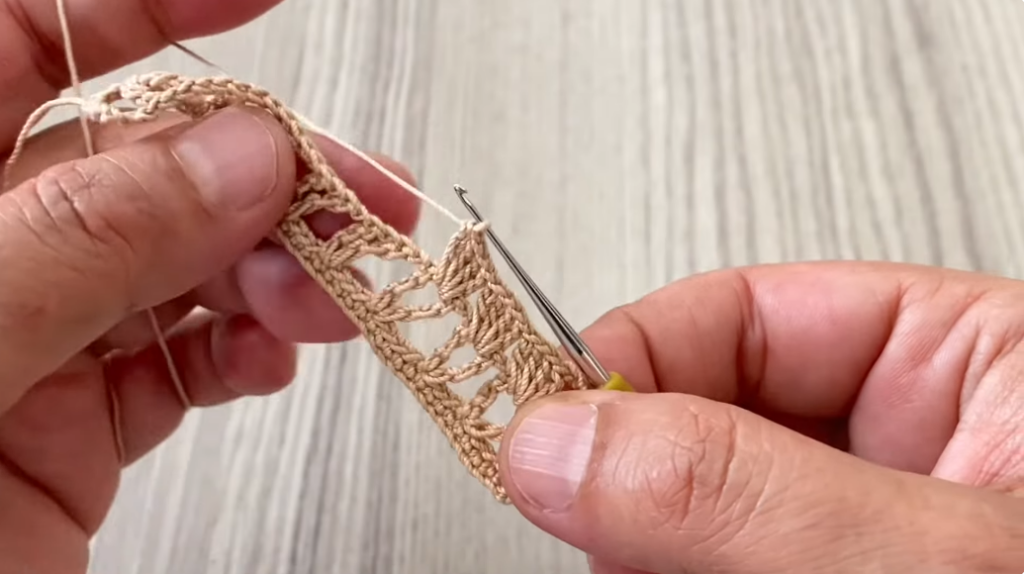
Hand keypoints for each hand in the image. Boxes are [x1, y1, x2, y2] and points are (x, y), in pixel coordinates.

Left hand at [0, 0, 418, 570]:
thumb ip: (79, 244)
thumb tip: (230, 160)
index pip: (21, 33)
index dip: (144, 2)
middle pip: (142, 157)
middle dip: (260, 170)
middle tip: (348, 199)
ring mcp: (25, 333)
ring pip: (182, 260)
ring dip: (273, 270)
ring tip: (325, 298)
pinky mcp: (71, 417)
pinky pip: (180, 356)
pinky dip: (244, 351)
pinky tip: (270, 356)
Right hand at [499, 263, 1023, 572]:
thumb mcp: (934, 562)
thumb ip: (743, 492)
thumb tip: (561, 440)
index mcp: (962, 363)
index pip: (740, 315)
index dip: (627, 358)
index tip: (545, 425)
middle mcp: (905, 446)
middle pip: (701, 414)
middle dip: (638, 481)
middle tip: (604, 541)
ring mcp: (862, 534)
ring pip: (694, 512)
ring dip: (649, 550)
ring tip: (646, 568)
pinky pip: (719, 565)